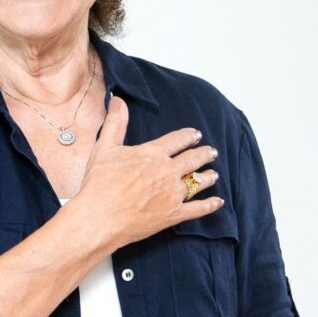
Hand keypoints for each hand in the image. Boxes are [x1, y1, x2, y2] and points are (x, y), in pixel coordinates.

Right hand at [76, 96, 223, 248]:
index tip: (196, 135)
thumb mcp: (105, 147)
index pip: (177, 140)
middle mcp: (167, 171)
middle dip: (204, 154)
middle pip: (192, 159)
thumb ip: (115, 123)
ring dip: (208, 177)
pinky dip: (209, 205)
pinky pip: (197, 208)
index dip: (189, 136)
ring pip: (198, 182)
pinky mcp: (173, 215)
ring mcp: (173, 194)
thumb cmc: (99, 183)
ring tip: (214, 174)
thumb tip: (118, 100)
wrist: (100, 216)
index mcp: (153, 153)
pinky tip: (217, 202)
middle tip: (211, 152)